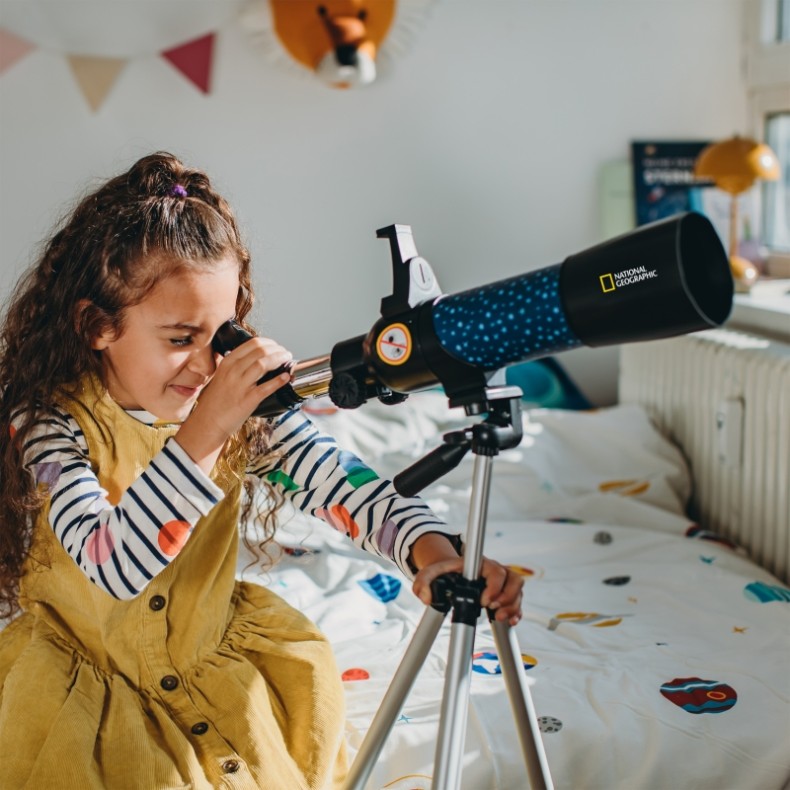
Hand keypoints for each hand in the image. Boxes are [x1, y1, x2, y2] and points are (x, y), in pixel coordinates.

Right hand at [176, 336, 291, 472]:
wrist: (207, 423)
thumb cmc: (216, 402)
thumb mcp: (222, 376)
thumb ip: (237, 366)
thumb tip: (258, 359)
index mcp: (227, 362)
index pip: (253, 343)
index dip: (270, 343)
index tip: (277, 346)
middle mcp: (233, 371)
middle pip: (261, 351)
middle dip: (278, 350)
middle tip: (286, 354)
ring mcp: (240, 385)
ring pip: (264, 364)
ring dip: (280, 360)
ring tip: (288, 361)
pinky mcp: (248, 400)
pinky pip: (266, 387)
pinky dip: (279, 380)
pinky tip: (286, 377)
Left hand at [409, 534, 523, 625]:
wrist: (452, 572)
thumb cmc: (444, 571)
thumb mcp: (430, 573)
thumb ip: (423, 582)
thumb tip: (426, 598)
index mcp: (480, 564)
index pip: (496, 571)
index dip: (494, 586)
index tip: (484, 601)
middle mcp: (495, 570)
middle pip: (514, 580)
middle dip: (506, 599)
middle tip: (492, 609)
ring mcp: (502, 582)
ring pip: (518, 590)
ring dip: (512, 606)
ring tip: (499, 617)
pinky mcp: (505, 593)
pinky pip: (518, 601)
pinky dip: (516, 612)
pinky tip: (509, 620)